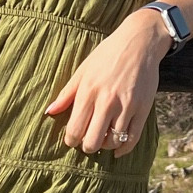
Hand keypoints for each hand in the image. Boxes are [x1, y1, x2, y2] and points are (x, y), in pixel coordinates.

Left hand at [44, 9, 166, 155]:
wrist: (139, 43)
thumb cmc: (107, 55)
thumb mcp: (83, 70)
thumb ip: (66, 93)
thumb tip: (49, 112)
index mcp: (88, 92)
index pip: (75, 130)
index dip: (71, 140)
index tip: (73, 138)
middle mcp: (107, 101)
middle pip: (92, 141)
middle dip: (87, 146)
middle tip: (88, 139)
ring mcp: (127, 106)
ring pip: (112, 142)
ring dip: (105, 145)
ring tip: (103, 137)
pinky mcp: (143, 109)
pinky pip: (132, 138)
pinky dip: (124, 149)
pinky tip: (118, 149)